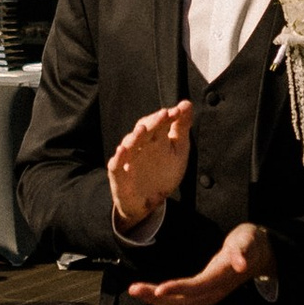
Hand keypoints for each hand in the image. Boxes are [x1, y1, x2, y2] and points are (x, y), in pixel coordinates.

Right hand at [108, 99, 192, 229]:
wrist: (150, 201)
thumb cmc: (164, 172)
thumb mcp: (178, 150)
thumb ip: (182, 127)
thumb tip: (187, 103)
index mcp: (155, 138)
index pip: (159, 123)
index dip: (168, 117)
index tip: (179, 111)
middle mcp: (140, 145)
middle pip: (145, 130)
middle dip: (154, 122)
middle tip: (165, 114)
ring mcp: (128, 159)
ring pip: (129, 144)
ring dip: (135, 136)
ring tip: (142, 129)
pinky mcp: (119, 175)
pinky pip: (116, 165)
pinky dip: (119, 157)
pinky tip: (123, 150)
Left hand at [128, 221, 274, 304]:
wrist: (262, 255)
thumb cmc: (250, 244)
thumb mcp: (249, 242)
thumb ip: (243, 251)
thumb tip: (240, 263)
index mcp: (222, 277)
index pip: (197, 287)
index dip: (178, 289)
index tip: (158, 289)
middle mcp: (215, 290)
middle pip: (184, 300)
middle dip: (157, 298)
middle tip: (134, 289)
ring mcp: (210, 293)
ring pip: (181, 304)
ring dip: (157, 301)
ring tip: (136, 291)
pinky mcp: (206, 292)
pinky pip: (183, 301)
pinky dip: (164, 300)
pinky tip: (150, 295)